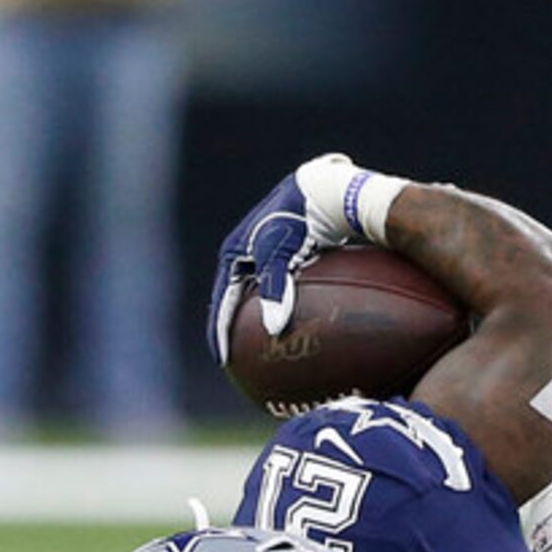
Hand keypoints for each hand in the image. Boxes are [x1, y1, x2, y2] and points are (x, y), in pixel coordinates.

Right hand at [204, 154, 400, 358]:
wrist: (330, 191)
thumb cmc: (301, 218)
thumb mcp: (279, 253)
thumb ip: (275, 290)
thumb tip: (273, 330)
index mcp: (234, 252)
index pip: (223, 300)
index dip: (220, 331)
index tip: (224, 360)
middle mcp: (247, 253)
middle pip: (237, 299)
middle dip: (234, 328)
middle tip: (237, 359)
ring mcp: (268, 253)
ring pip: (258, 295)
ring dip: (257, 320)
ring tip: (263, 348)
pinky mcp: (291, 253)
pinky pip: (281, 288)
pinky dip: (282, 308)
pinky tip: (299, 327)